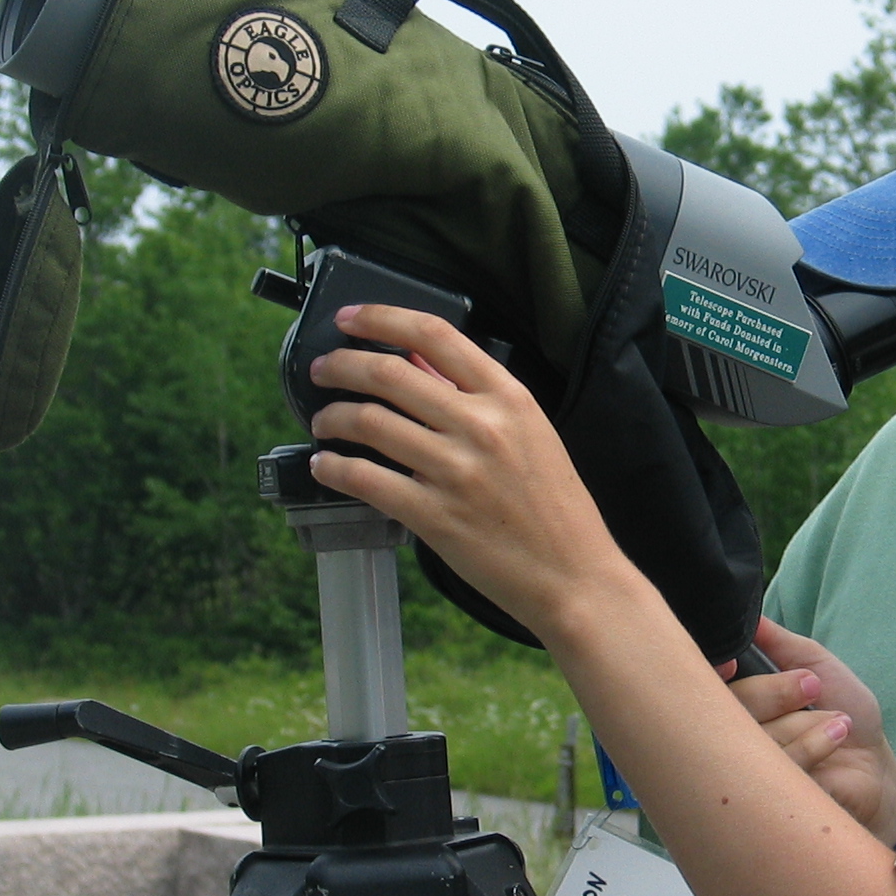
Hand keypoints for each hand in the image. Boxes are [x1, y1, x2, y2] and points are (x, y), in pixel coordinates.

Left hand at [304, 305, 638, 639]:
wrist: (574, 576)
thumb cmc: (555, 509)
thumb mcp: (530, 435)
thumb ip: (477, 398)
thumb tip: (417, 365)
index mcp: (509, 398)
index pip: (434, 335)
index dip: (381, 319)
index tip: (350, 319)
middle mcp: (481, 426)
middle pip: (389, 373)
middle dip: (342, 365)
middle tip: (322, 370)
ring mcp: (455, 471)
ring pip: (369, 422)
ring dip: (332, 417)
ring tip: (324, 422)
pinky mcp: (434, 515)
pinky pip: (365, 479)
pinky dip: (334, 469)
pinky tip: (326, 466)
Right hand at [730, 618, 895, 845]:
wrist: (873, 768)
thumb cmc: (844, 713)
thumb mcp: (816, 665)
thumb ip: (779, 642)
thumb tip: (749, 616)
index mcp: (737, 701)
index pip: (704, 685)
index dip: (712, 673)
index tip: (734, 663)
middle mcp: (731, 735)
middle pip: (723, 710)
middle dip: (772, 692)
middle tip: (811, 686)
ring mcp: (745, 771)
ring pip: (751, 739)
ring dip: (801, 722)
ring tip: (835, 720)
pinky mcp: (764, 799)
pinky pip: (775, 766)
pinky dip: (812, 745)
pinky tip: (835, 737)